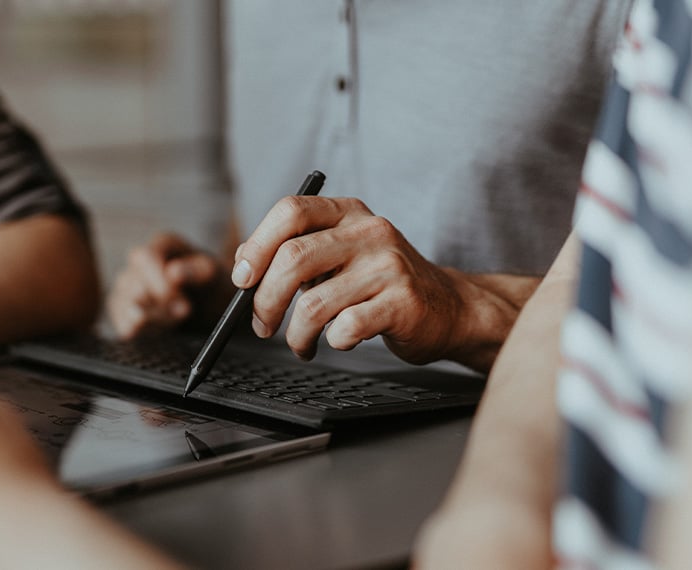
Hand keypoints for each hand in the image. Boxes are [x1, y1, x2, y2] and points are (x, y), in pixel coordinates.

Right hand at [106, 233, 231, 338]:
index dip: (156, 278)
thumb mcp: (214, 276)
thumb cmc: (214, 285)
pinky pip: (122, 323)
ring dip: (152, 318)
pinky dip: (141, 330)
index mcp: (162, 245)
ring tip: (179, 319)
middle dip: (158, 302)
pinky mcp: (124, 311)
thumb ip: (196, 271)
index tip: (175, 295)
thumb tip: (173, 273)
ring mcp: (128, 287)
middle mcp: (140, 264)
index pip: (144, 257)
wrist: (214, 308)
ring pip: (125, 304)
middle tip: (185, 310)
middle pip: (133, 282)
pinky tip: (161, 330)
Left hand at [232, 196, 529, 369]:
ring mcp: (388, 266)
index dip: (256, 246)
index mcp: (348, 212)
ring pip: (314, 303)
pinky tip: (338, 342)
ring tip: (301, 344)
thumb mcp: (342, 254)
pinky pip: (346, 327)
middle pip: (293, 258)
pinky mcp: (403, 303)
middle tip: (262, 326)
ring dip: (296, 334)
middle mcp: (370, 231)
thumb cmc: (381, 283)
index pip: (289, 212)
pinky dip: (331, 342)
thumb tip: (243, 268)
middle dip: (265, 300)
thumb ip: (298, 253)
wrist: (450, 307)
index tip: (241, 280)